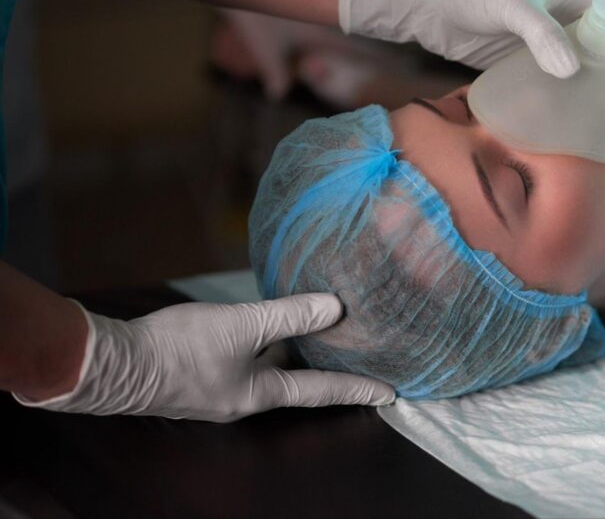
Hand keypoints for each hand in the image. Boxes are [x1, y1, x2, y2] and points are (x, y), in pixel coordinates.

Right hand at [15, 294, 394, 421]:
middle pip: (295, 379)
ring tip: (321, 328)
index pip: (320, 391)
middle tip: (357, 350)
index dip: (357, 388)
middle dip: (324, 364)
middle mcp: (243, 397)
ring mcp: (219, 387)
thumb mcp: (243, 326)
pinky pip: (246, 358)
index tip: (389, 393)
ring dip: (294, 349)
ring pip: (269, 366)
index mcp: (258, 394)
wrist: (114, 364)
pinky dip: (265, 341)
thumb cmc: (179, 349)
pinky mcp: (199, 372)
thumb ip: (290, 316)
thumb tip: (335, 308)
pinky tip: (267, 320)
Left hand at [338, 0, 604, 84]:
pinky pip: (555, 87)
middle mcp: (566, 20)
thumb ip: (540, 35)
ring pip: (585, 72)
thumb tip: (573, 71)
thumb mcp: (508, 6)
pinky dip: (568, 104)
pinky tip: (573, 127)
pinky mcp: (522, 67)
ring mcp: (545, 46)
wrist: (422, 1)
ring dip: (600, 95)